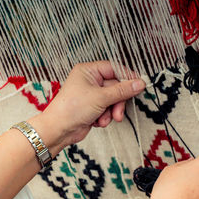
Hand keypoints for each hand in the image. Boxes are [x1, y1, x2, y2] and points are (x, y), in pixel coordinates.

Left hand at [29, 61, 145, 152]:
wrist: (59, 130)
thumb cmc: (72, 108)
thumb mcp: (101, 97)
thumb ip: (122, 90)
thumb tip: (140, 83)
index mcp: (88, 71)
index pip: (114, 68)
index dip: (127, 77)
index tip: (138, 85)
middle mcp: (90, 80)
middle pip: (116, 87)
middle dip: (117, 102)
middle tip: (118, 111)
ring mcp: (92, 94)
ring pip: (113, 100)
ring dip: (112, 111)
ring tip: (105, 119)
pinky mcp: (93, 107)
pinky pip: (108, 109)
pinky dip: (106, 116)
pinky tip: (98, 121)